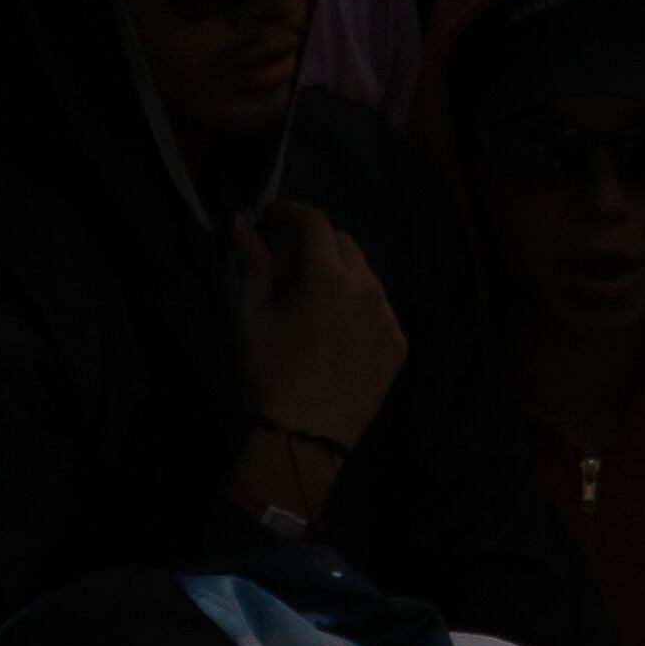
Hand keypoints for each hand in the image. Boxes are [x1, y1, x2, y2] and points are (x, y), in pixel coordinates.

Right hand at [232, 202, 407, 450]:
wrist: (305, 435)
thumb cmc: (271, 372)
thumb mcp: (251, 317)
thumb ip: (252, 265)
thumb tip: (245, 229)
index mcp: (329, 275)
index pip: (314, 221)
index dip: (290, 211)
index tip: (270, 216)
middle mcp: (368, 287)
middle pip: (343, 244)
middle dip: (313, 246)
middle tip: (285, 272)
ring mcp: (389, 316)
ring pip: (365, 276)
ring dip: (339, 277)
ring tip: (311, 308)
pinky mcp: (399, 344)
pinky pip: (378, 310)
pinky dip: (357, 308)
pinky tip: (335, 335)